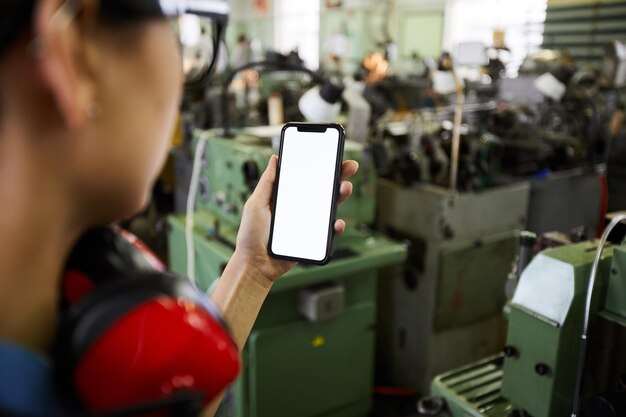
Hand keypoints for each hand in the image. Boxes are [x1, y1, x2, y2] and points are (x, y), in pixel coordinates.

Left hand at [232, 155, 358, 284]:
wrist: (255, 265)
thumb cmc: (250, 236)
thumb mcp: (255, 204)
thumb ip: (267, 183)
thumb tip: (275, 159)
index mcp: (287, 196)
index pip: (307, 177)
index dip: (320, 165)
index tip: (332, 154)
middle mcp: (300, 208)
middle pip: (323, 189)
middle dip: (338, 176)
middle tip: (348, 167)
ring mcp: (308, 223)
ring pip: (330, 207)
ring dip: (341, 196)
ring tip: (344, 188)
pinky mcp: (313, 240)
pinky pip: (329, 232)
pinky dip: (336, 226)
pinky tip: (337, 221)